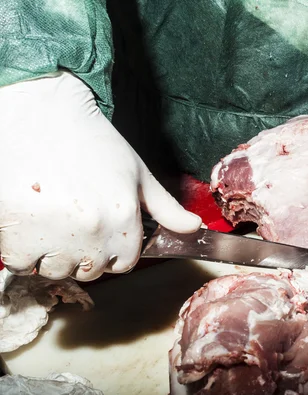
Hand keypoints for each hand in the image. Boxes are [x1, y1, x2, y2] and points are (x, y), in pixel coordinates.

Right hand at [0, 72, 200, 280]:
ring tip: (51, 220)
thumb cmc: (94, 142)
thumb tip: (194, 227)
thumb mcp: (138, 173)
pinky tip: (29, 222)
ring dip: (52, 254)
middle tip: (74, 222)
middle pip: (90, 271)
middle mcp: (90, 234)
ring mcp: (51, 235)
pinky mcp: (14, 233)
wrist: (42, 115)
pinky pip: (19, 262)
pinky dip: (21, 250)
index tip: (103, 232)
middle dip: (85, 254)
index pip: (123, 264)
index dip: (114, 251)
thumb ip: (166, 207)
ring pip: (54, 270)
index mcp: (122, 220)